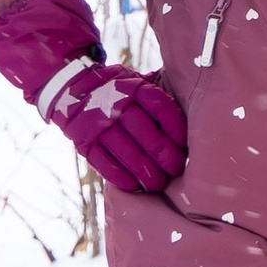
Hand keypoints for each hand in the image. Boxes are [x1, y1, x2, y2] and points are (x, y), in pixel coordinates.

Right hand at [0, 0, 185, 195]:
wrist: (71, 87)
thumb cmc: (117, 89)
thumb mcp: (137, 80)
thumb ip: (161, 91)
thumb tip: (195, 105)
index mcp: (135, 88)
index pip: (163, 111)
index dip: (177, 131)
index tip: (186, 147)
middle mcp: (116, 106)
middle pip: (148, 136)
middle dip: (166, 158)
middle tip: (177, 170)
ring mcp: (98, 126)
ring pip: (128, 154)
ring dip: (147, 173)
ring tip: (159, 183)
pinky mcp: (84, 143)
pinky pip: (104, 164)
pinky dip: (121, 178)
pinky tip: (135, 186)